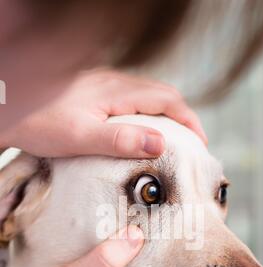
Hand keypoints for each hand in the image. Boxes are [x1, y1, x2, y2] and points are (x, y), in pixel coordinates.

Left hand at [0, 70, 206, 157]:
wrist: (10, 105)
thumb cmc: (40, 122)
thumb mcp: (82, 136)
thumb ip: (121, 139)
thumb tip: (162, 143)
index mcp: (118, 91)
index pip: (168, 99)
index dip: (190, 120)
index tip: (201, 144)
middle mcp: (115, 84)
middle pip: (162, 95)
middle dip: (182, 118)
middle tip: (191, 145)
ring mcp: (105, 87)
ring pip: (147, 97)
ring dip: (165, 117)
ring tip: (172, 143)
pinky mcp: (95, 94)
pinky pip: (131, 102)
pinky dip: (147, 116)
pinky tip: (140, 134)